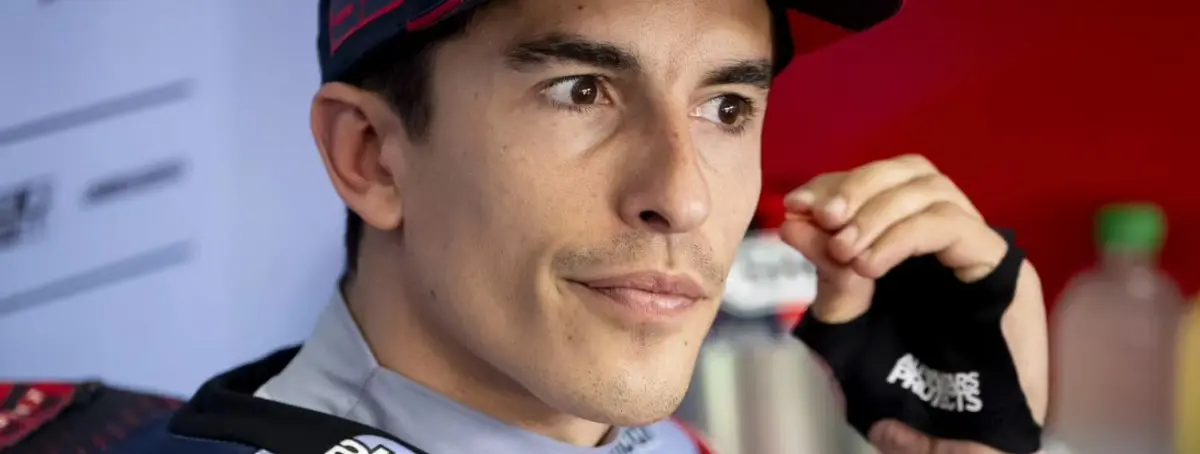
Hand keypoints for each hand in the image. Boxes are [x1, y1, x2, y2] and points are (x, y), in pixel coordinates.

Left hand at [778, 154, 1048, 452]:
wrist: (951, 443)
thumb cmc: (902, 391)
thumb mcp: (849, 325)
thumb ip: (827, 274)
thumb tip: (792, 222)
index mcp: (916, 244)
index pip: (880, 181)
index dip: (838, 183)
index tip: (798, 204)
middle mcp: (952, 239)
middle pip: (909, 169)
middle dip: (858, 185)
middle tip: (823, 217)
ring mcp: (979, 251)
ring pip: (932, 187)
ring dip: (877, 208)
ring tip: (845, 250)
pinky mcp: (1003, 270)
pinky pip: (950, 225)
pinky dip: (902, 234)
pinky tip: (869, 263)